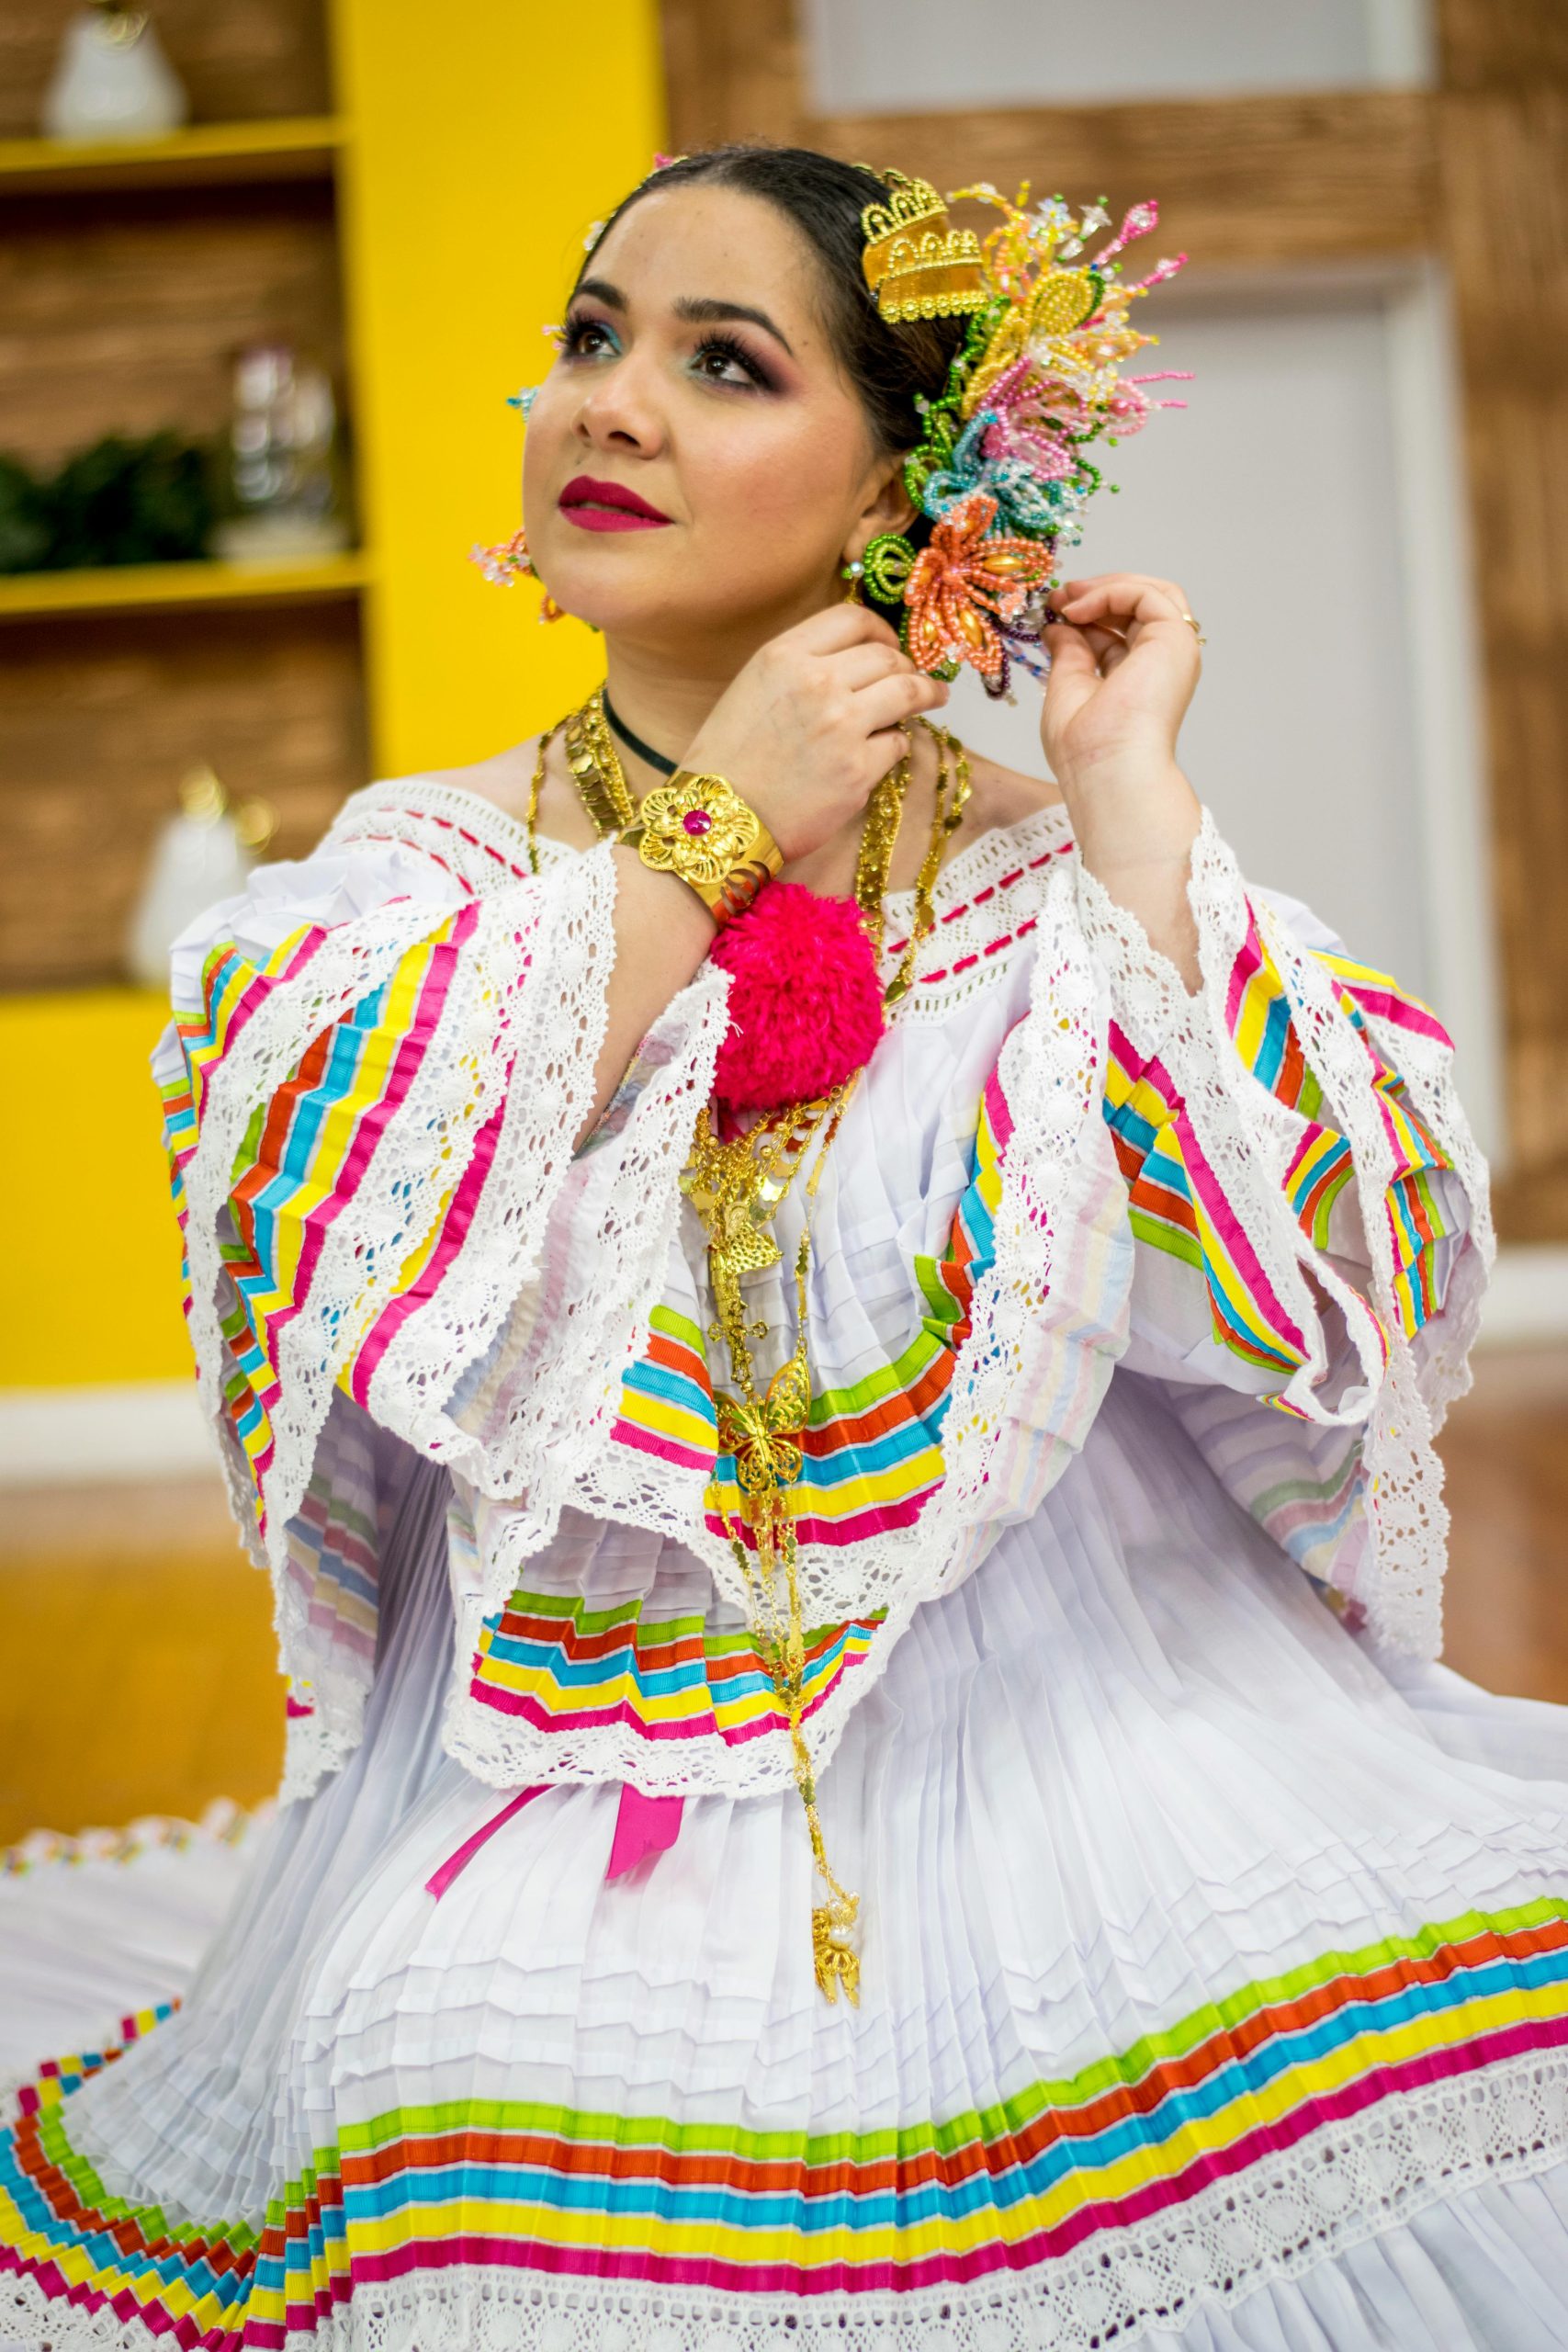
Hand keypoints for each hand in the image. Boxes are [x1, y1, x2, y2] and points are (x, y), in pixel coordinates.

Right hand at [682, 604, 948, 861]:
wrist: (716, 820)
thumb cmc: (728, 759)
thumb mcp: (752, 688)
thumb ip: (800, 666)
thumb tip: (854, 661)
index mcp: (784, 655)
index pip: (853, 619)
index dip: (881, 630)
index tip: (890, 644)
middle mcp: (817, 682)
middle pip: (886, 656)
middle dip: (907, 665)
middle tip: (915, 678)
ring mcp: (842, 726)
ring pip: (906, 693)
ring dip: (925, 694)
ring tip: (933, 699)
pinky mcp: (858, 770)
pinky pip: (897, 744)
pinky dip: (895, 744)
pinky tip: (884, 749)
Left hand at [1040, 572, 1200, 799]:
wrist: (1106, 768)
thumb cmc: (1086, 748)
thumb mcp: (1068, 687)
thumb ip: (1069, 652)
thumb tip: (1059, 625)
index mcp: (1140, 679)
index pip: (1119, 631)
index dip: (1087, 613)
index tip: (1052, 609)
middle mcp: (1162, 664)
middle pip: (1142, 606)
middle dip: (1099, 592)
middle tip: (1060, 595)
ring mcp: (1173, 651)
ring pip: (1154, 593)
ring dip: (1107, 586)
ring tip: (1068, 597)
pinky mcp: (1175, 639)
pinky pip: (1147, 595)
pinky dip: (1110, 592)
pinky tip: (1078, 610)